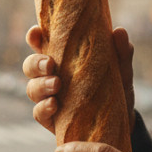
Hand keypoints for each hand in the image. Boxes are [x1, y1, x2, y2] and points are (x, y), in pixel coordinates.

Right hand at [21, 25, 136, 132]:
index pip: (41, 43)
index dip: (34, 36)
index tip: (36, 33)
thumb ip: (121, 52)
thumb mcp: (121, 69)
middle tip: (50, 65)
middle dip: (36, 63)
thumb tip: (119, 31)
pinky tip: (54, 105)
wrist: (122, 120)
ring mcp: (48, 97)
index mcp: (63, 58)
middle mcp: (50, 76)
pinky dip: (43, 107)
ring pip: (32, 88)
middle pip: (30, 65)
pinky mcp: (51, 118)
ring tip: (56, 84)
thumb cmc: (116, 87)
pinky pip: (38, 112)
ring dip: (41, 85)